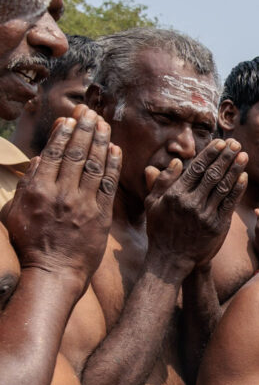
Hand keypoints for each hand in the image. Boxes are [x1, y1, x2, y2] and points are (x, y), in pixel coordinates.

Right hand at [5, 104, 118, 285]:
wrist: (53, 273)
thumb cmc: (30, 244)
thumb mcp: (16, 212)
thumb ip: (28, 184)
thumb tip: (39, 160)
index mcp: (38, 190)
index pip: (54, 153)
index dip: (65, 133)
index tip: (72, 118)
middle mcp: (61, 193)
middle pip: (77, 154)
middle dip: (85, 129)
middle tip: (92, 112)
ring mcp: (83, 204)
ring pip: (95, 165)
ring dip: (101, 142)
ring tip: (105, 124)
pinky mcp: (100, 216)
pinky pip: (109, 186)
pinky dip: (113, 166)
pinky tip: (116, 150)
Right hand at [144, 139, 247, 274]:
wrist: (172, 259)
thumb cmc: (160, 230)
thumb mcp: (153, 205)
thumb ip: (161, 182)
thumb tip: (175, 162)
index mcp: (175, 195)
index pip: (196, 169)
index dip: (210, 154)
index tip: (220, 143)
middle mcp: (191, 203)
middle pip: (212, 174)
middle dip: (226, 157)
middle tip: (236, 143)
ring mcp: (205, 215)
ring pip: (223, 187)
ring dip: (235, 169)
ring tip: (243, 155)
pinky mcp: (217, 226)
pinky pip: (230, 203)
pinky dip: (238, 189)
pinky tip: (244, 177)